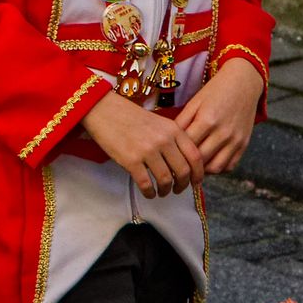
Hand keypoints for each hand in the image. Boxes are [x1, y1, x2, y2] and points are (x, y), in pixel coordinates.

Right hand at [81, 91, 202, 198]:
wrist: (103, 110)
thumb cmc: (130, 117)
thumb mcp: (158, 123)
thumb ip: (173, 138)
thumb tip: (182, 163)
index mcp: (173, 130)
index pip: (195, 156)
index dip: (198, 173)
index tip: (195, 182)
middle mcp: (164, 140)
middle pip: (183, 171)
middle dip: (183, 185)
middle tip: (178, 190)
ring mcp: (147, 150)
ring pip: (165, 179)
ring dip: (165, 190)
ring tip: (162, 192)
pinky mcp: (130, 160)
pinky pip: (146, 183)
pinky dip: (149, 192)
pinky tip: (148, 193)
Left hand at [174, 56, 264, 174]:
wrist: (243, 84)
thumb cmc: (215, 92)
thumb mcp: (194, 103)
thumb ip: (182, 122)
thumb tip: (168, 142)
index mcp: (207, 120)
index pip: (186, 147)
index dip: (173, 155)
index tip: (164, 159)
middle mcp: (223, 133)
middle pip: (200, 160)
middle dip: (185, 165)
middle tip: (174, 167)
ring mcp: (235, 140)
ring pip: (215, 168)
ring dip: (201, 171)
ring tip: (190, 166)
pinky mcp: (244, 144)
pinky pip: (230, 165)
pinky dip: (217, 168)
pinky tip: (206, 163)